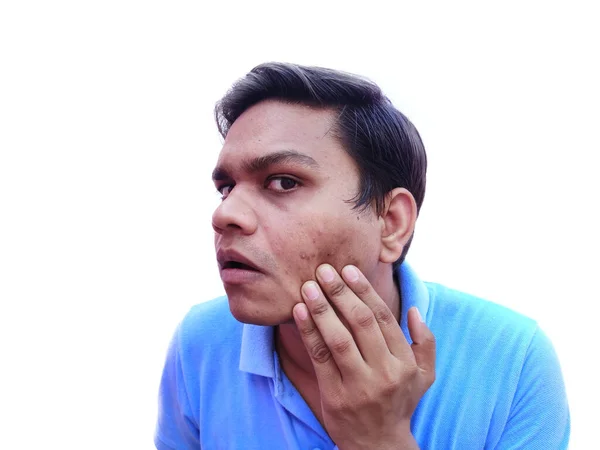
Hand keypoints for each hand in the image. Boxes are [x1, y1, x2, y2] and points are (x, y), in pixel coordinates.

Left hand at [293, 264, 435, 449]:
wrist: (378, 445)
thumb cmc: (400, 402)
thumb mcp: (424, 375)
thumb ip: (425, 342)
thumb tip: (414, 310)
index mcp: (404, 363)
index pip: (383, 318)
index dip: (364, 291)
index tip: (348, 270)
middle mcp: (383, 373)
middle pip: (360, 323)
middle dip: (340, 293)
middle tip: (324, 270)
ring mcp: (358, 385)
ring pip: (338, 339)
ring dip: (322, 309)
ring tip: (308, 286)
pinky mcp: (334, 396)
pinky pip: (319, 358)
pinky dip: (309, 332)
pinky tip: (299, 312)